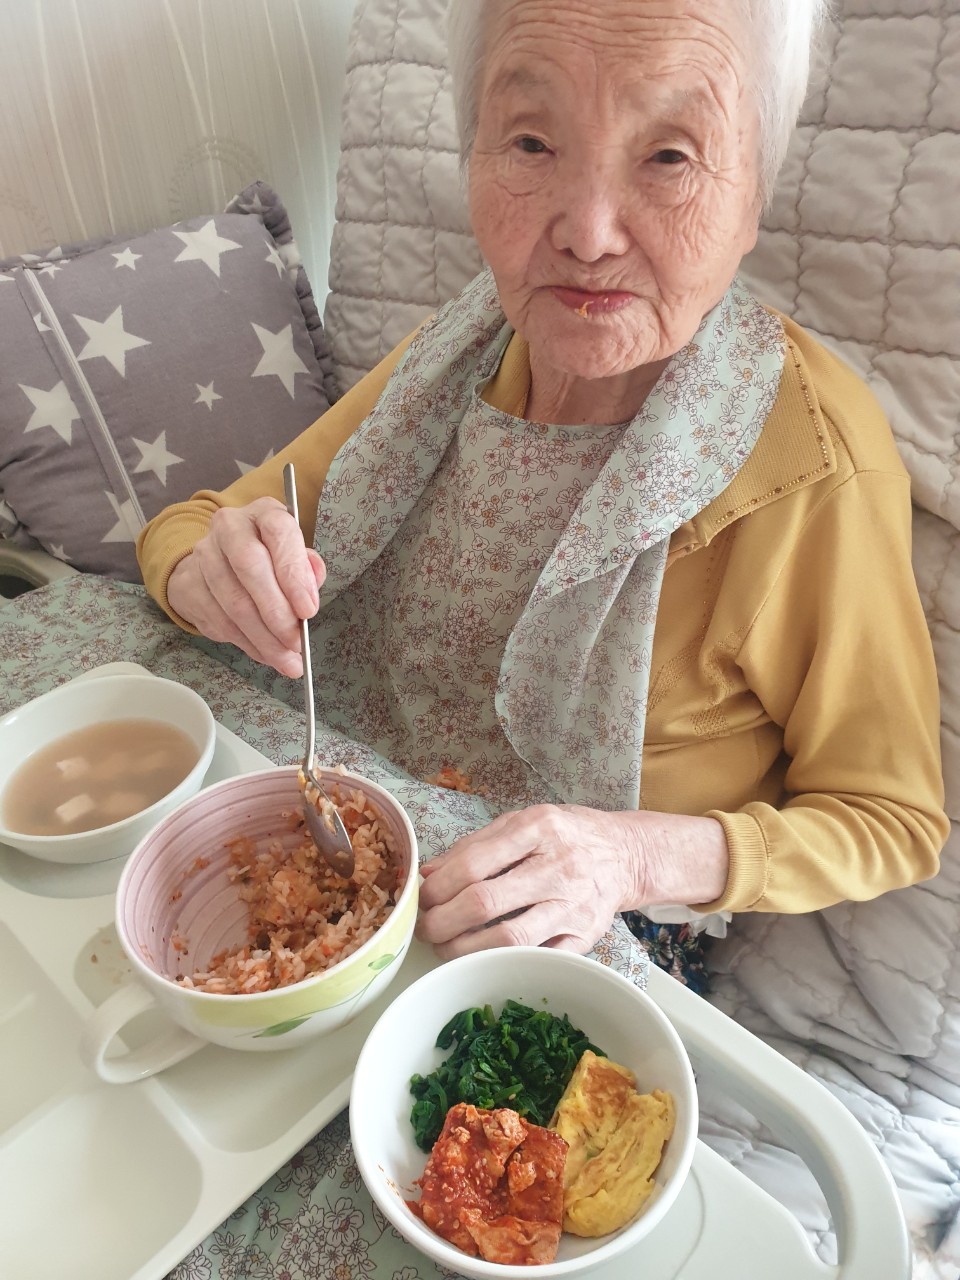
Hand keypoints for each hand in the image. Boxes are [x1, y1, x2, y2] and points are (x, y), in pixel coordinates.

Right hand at [166, 497, 325, 676]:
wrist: (215, 561)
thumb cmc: (266, 558)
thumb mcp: (292, 555)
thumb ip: (307, 568)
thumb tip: (312, 582)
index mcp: (263, 513)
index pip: (279, 532)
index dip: (294, 573)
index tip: (308, 610)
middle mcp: (230, 527)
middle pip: (250, 568)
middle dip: (277, 613)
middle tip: (296, 643)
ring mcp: (204, 555)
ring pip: (234, 603)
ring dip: (264, 639)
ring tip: (287, 660)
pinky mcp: (188, 583)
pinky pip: (219, 622)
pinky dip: (247, 644)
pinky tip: (265, 654)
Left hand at [416, 805, 729, 959]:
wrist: (624, 854)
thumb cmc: (565, 836)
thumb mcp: (520, 823)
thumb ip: (474, 846)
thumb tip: (427, 873)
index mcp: (538, 829)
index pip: (474, 863)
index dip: (438, 886)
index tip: (421, 899)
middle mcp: (558, 866)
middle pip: (485, 903)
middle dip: (443, 922)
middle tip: (425, 930)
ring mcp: (573, 905)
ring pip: (510, 939)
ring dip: (466, 949)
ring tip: (445, 949)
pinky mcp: (585, 937)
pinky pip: (539, 959)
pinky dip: (506, 963)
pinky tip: (484, 960)